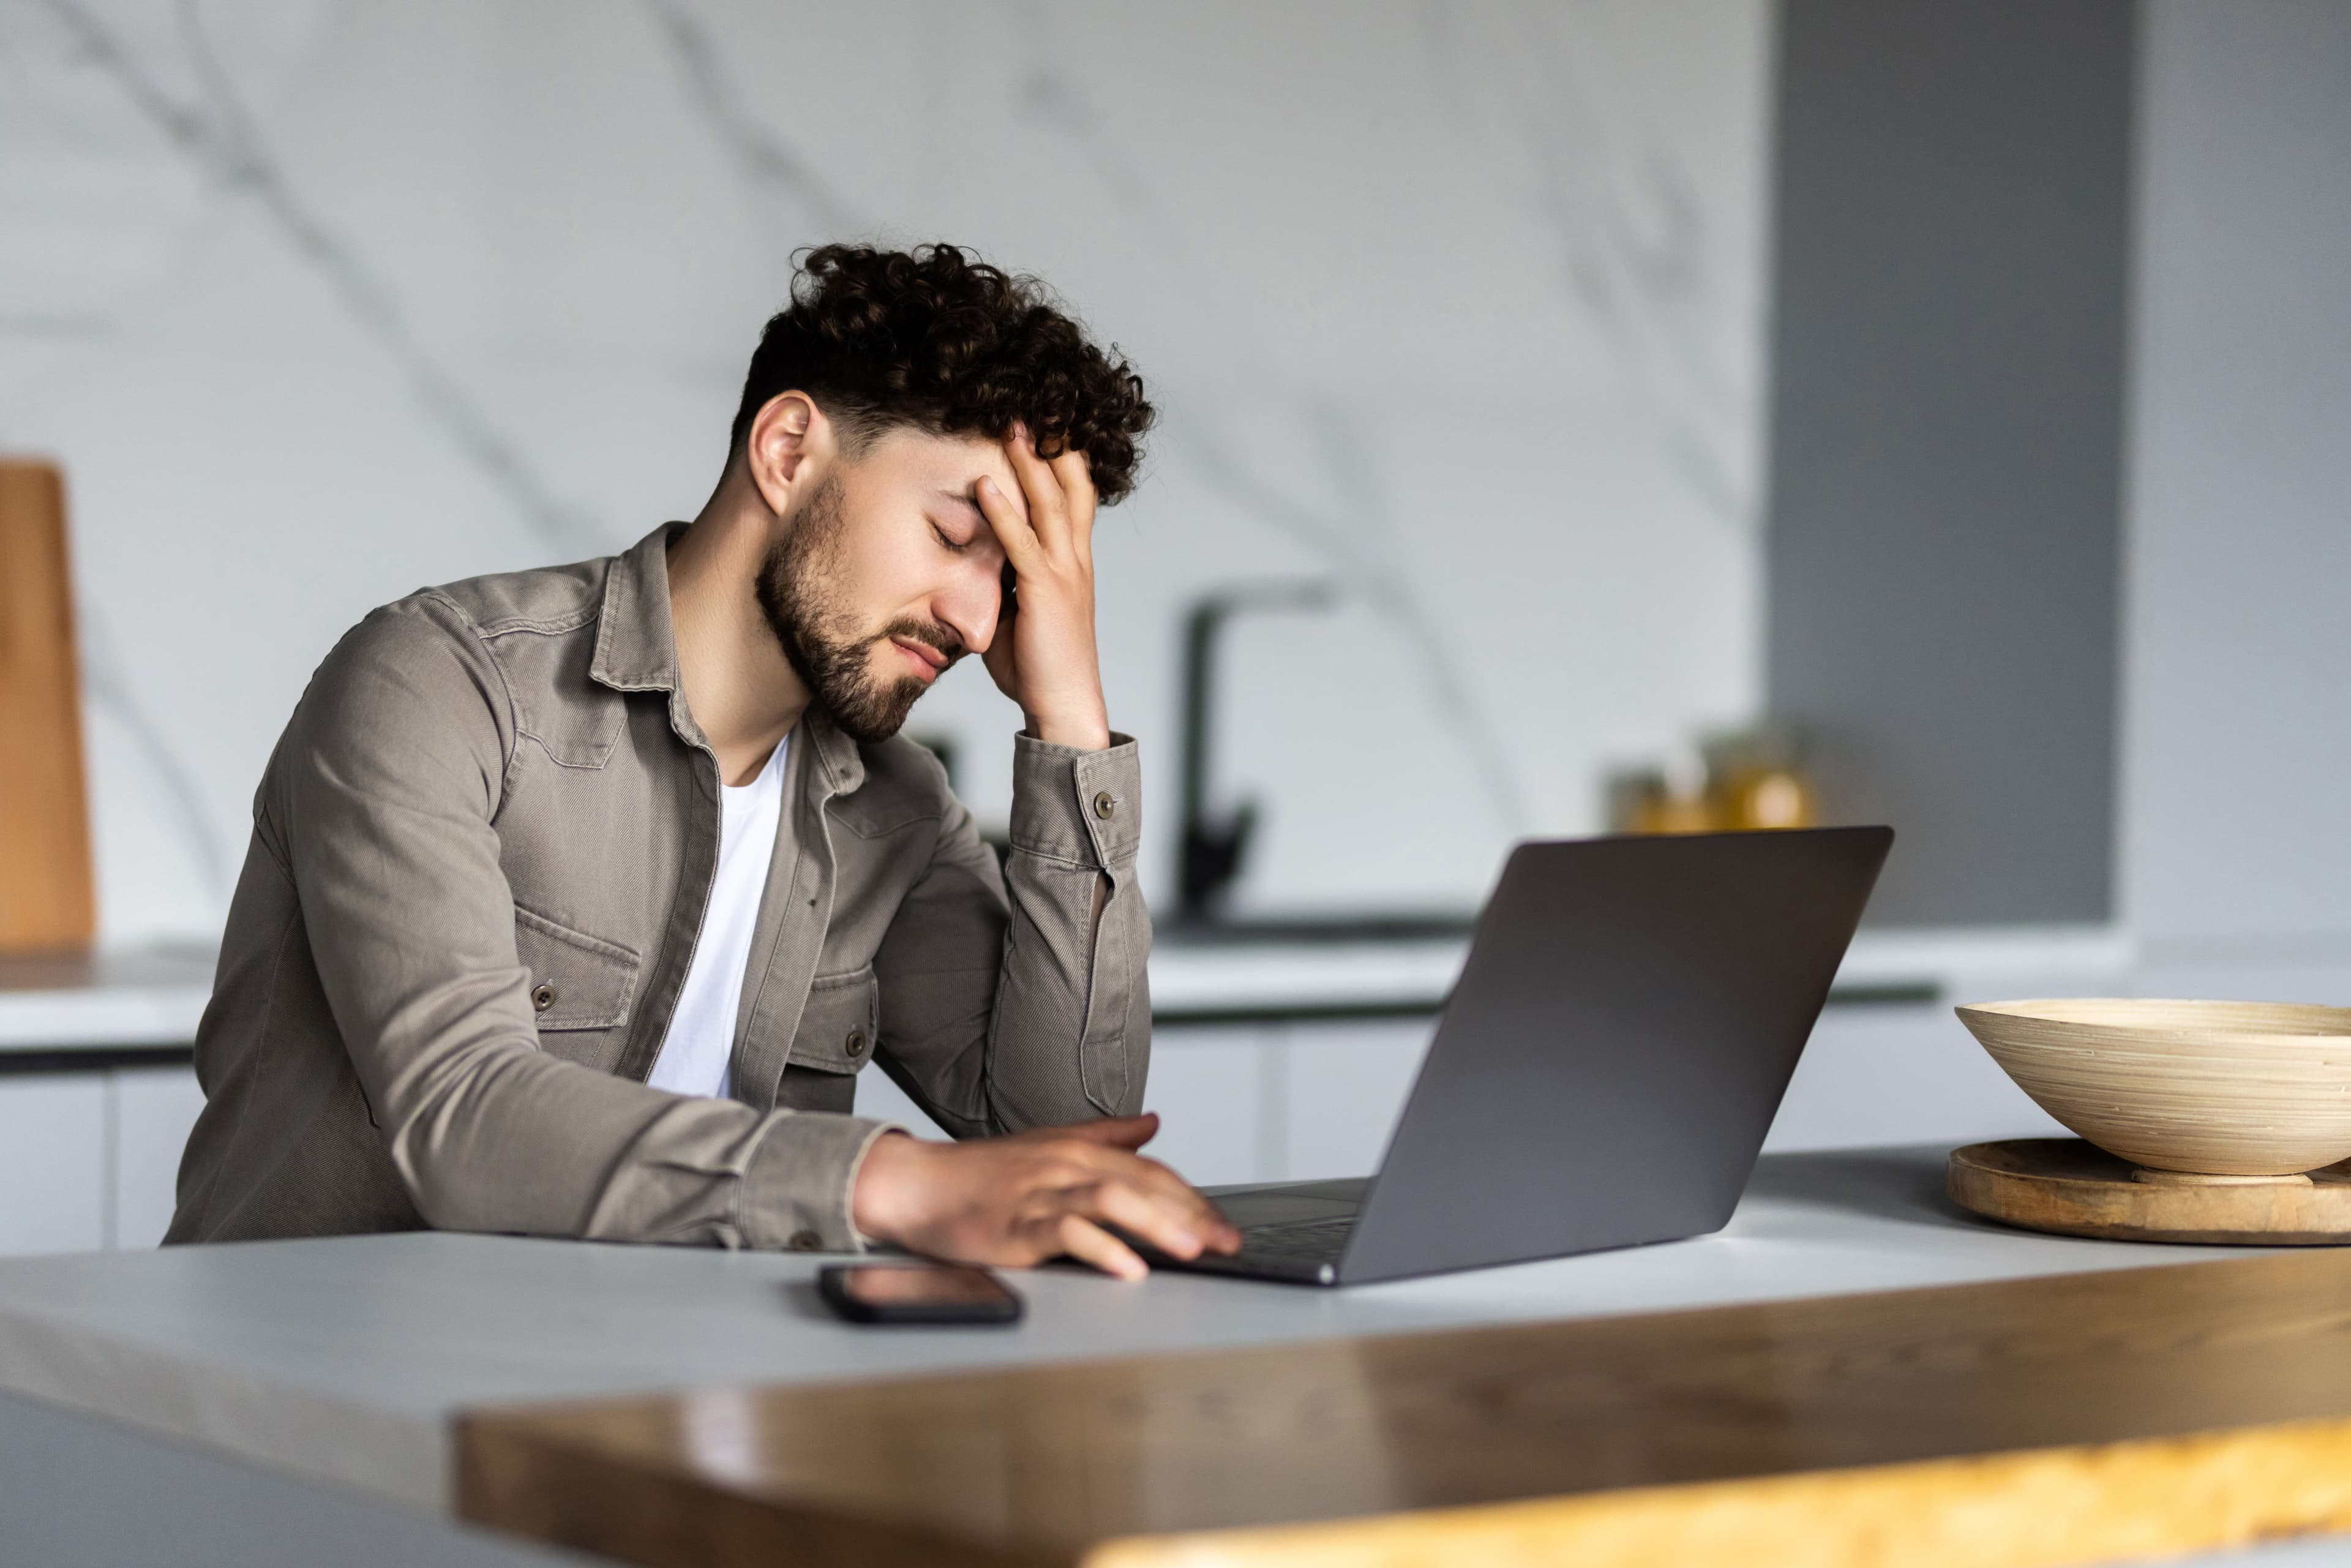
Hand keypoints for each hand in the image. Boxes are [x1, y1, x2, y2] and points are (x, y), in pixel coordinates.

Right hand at [849, 1113, 1241, 1279]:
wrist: (917, 1185)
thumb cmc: (983, 1173)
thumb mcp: (1051, 1144)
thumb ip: (1106, 1136)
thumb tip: (1153, 1123)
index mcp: (1079, 1151)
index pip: (1151, 1172)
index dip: (1193, 1199)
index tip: (1225, 1227)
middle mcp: (1066, 1167)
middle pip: (1142, 1185)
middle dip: (1191, 1215)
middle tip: (1227, 1242)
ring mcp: (1041, 1195)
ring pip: (1111, 1200)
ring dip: (1156, 1225)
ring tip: (1191, 1250)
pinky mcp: (1016, 1225)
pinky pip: (1066, 1234)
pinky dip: (1101, 1249)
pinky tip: (1128, 1267)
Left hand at [973, 427, 1111, 750]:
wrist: (1065, 705)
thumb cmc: (1040, 665)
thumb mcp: (1022, 612)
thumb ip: (1007, 581)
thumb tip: (978, 563)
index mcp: (1074, 562)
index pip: (1075, 496)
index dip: (1063, 458)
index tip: (1045, 425)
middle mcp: (1075, 559)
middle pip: (1068, 486)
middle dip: (1050, 445)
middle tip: (1028, 406)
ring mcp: (1064, 573)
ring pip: (1050, 504)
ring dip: (1029, 463)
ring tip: (1011, 427)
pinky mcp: (1046, 592)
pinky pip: (1023, 543)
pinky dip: (1003, 511)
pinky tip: (985, 485)